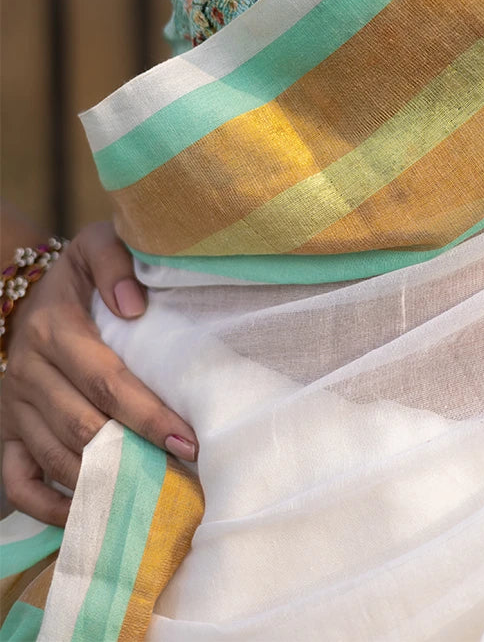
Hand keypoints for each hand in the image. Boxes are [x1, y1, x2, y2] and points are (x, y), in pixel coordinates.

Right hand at [0, 221, 198, 526]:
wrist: (22, 291)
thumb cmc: (77, 274)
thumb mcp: (94, 247)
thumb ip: (116, 264)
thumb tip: (135, 305)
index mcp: (53, 330)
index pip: (106, 380)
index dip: (147, 413)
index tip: (188, 438)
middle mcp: (27, 373)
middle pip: (84, 426)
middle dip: (135, 455)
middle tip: (182, 474)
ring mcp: (14, 409)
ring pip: (56, 459)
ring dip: (103, 484)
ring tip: (151, 497)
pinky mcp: (6, 434)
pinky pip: (20, 482)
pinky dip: (50, 508)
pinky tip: (92, 515)